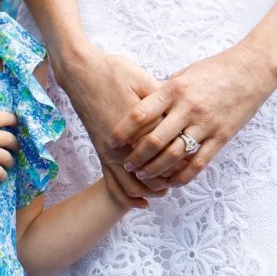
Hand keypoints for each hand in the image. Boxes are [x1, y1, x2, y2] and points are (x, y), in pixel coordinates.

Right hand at [0, 84, 18, 180]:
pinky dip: (3, 175)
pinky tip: (2, 177)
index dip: (13, 121)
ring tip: (9, 164)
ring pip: (7, 157)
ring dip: (10, 161)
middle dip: (15, 144)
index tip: (16, 124)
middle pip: (10, 139)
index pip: (5, 118)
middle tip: (15, 147)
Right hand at [56, 48, 169, 207]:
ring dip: (150, 191)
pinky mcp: (101, 153)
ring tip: (165, 190)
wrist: (81, 73)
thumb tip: (183, 111)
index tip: (195, 155)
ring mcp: (110, 152)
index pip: (167, 149)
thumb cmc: (113, 72)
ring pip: (133, 185)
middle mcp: (124, 144)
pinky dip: (128, 197)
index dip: (184, 157)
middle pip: (152, 173)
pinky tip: (140, 203)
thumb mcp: (143, 80)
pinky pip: (113, 184)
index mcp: (139, 126)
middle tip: (184, 175)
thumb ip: (163, 99)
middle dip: (170, 178)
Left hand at [110, 42, 276, 186]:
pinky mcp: (222, 136)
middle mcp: (188, 108)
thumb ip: (165, 91)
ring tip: (144, 175)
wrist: (254, 68)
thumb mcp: (185, 73)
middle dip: (136, 157)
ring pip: (174, 156)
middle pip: (154, 140)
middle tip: (127, 164)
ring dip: (155, 169)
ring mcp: (206, 124)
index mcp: (175, 89)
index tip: (112, 142)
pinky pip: (199, 163)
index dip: (123, 132)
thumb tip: (143, 103)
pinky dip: (182, 176)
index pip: (140, 115)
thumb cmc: (217, 68)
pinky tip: (171, 181)